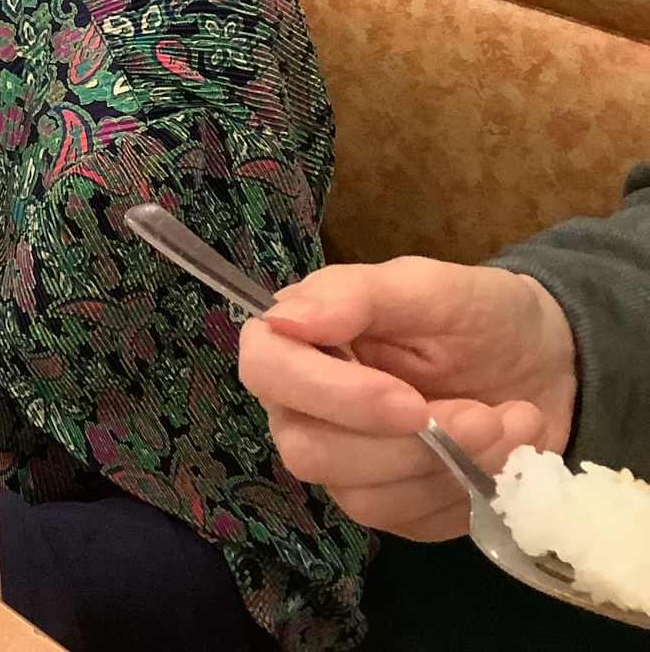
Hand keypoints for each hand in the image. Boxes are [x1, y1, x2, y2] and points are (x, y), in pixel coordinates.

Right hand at [237, 257, 577, 540]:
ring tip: (505, 424)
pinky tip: (500, 452)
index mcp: (300, 341)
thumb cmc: (474, 314)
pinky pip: (408, 520)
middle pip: (309, 449)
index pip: (267, 371)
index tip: (410, 402)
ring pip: (360, 495)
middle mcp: (304, 408)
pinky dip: (464, 490)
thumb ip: (354, 294)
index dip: (329, 395)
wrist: (539, 361)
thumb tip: (281, 316)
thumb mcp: (427, 286)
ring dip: (446, 466)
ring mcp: (344, 464)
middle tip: (484, 417)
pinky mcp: (390, 505)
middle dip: (405, 444)